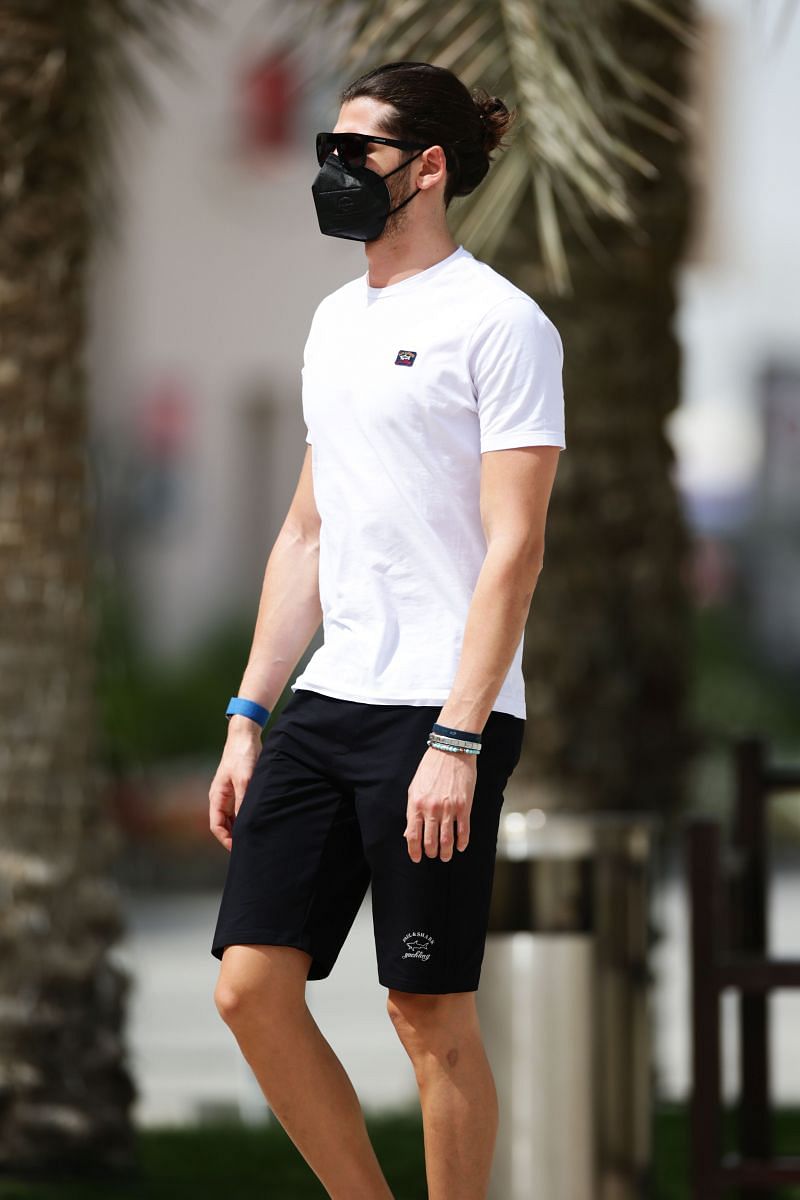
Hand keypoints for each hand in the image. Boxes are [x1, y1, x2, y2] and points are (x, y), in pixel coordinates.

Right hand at [208, 720, 261, 851]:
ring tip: (254, 836)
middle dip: (233, 836)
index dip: (225, 839)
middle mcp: (220, 797)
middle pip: (223, 824)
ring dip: (239, 827)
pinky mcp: (239, 787)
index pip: (216, 825)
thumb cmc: (242, 756)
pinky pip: (239, 808)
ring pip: (231, 817)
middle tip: (248, 845)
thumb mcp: (245, 780)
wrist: (245, 735)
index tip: (239, 847)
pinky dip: (245, 816)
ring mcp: (229, 793)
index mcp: (217, 796)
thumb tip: (245, 823)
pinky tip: (256, 820)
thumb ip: (243, 802)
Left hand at [404, 745, 476, 862]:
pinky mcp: (464, 806)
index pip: (413, 835)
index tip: (417, 858)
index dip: (414, 850)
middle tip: (433, 856)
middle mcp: (431, 808)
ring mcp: (449, 808)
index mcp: (416, 804)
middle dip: (431, 853)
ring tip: (446, 856)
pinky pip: (463, 831)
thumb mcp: (414, 788)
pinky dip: (462, 842)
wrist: (451, 751)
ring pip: (446, 840)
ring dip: (446, 852)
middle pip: (430, 841)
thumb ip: (412, 811)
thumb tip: (409, 833)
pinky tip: (461, 846)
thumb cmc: (430, 768)